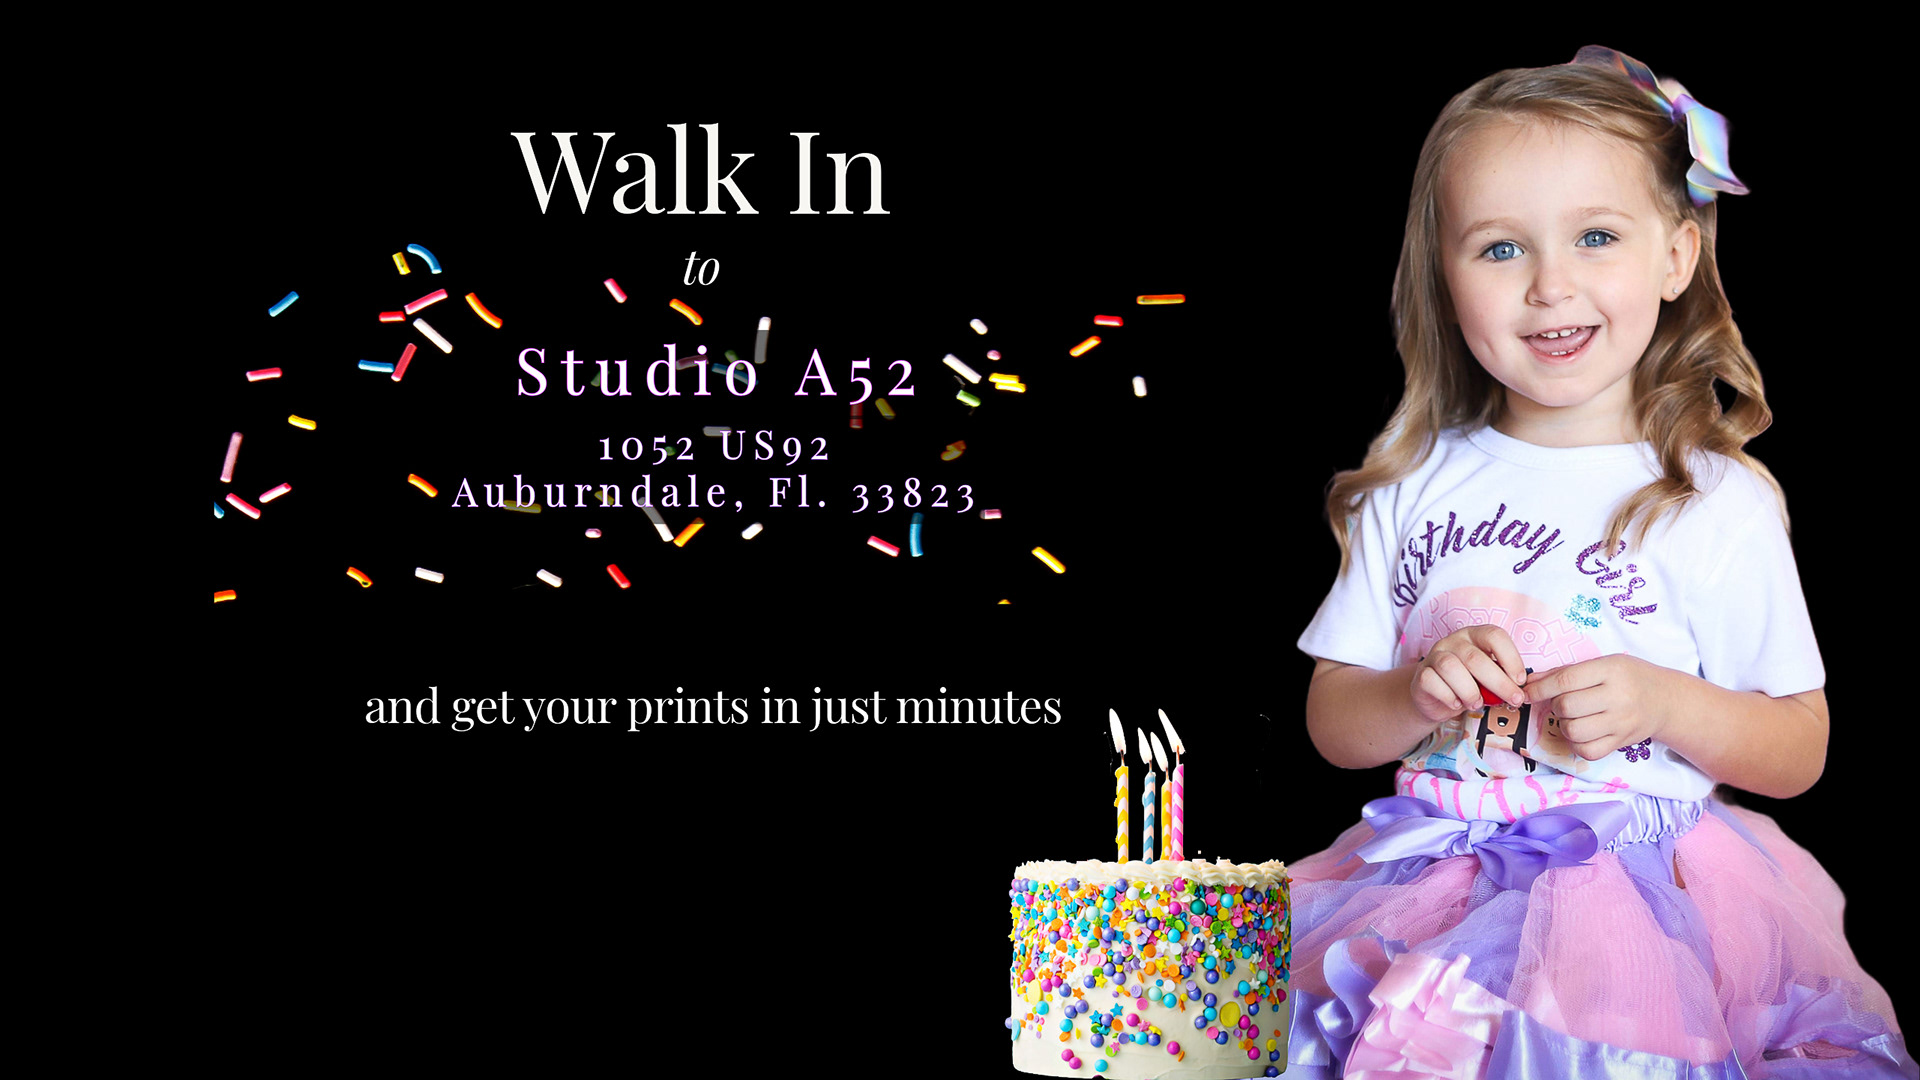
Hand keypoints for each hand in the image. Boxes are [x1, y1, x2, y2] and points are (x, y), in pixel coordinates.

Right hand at [1410, 625, 1527, 723]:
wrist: (1436, 698)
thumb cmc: (1468, 684)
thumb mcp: (1488, 678)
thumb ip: (1500, 678)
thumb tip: (1518, 691)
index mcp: (1475, 635)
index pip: (1494, 636)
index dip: (1511, 657)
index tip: (1520, 680)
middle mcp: (1454, 641)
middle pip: (1475, 658)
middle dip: (1499, 683)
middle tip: (1513, 700)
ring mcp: (1435, 655)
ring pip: (1451, 668)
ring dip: (1470, 691)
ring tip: (1477, 703)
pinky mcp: (1421, 674)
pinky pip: (1432, 682)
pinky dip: (1449, 697)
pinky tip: (1456, 704)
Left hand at [1526, 655, 1679, 760]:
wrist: (1666, 700)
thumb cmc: (1629, 677)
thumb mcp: (1603, 663)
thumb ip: (1564, 672)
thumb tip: (1528, 683)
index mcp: (1611, 671)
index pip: (1565, 680)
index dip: (1539, 688)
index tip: (1526, 692)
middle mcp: (1618, 697)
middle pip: (1566, 706)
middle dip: (1555, 705)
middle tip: (1564, 702)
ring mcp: (1621, 723)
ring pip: (1573, 731)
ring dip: (1564, 725)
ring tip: (1574, 717)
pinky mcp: (1622, 743)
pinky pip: (1587, 751)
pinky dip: (1577, 744)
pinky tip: (1582, 733)